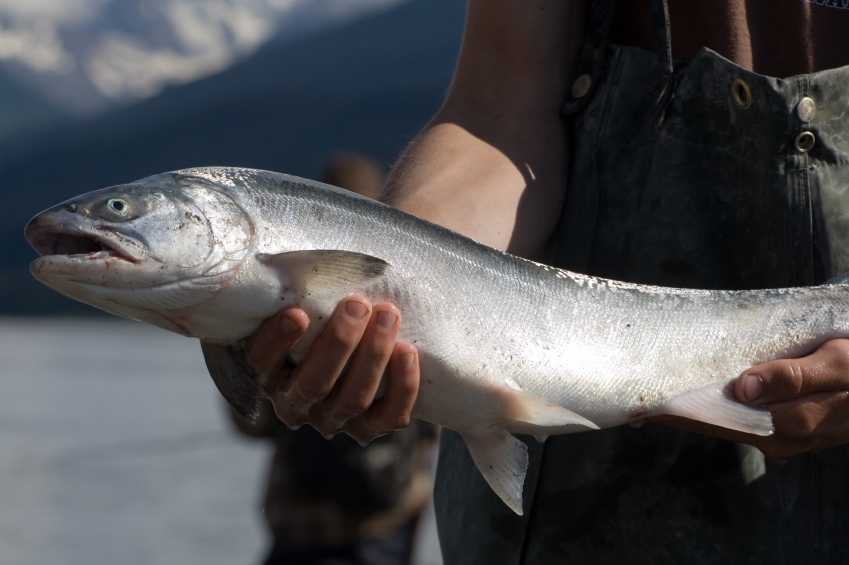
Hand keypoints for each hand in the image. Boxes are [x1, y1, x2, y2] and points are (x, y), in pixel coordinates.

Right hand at [244, 295, 419, 444]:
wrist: (367, 341)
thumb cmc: (326, 312)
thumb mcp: (306, 301)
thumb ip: (298, 285)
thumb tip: (300, 247)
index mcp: (270, 373)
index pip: (262, 362)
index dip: (276, 341)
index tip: (296, 312)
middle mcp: (297, 403)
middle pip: (314, 384)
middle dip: (339, 343)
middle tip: (358, 304)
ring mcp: (335, 419)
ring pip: (353, 399)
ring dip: (374, 355)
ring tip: (389, 315)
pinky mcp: (372, 427)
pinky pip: (389, 416)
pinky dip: (402, 386)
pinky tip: (408, 352)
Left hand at [654, 339, 848, 460]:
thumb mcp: (837, 364)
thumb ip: (793, 376)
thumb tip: (745, 387)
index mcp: (790, 424)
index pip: (719, 419)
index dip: (679, 412)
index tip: (644, 405)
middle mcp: (781, 438)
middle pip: (717, 425)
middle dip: (678, 414)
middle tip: (638, 400)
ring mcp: (784, 437)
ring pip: (728, 423)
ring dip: (694, 412)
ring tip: (657, 397)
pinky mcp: (788, 429)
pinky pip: (743, 420)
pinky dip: (717, 409)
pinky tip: (698, 398)